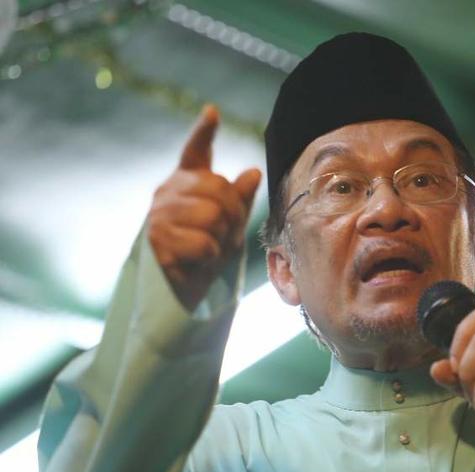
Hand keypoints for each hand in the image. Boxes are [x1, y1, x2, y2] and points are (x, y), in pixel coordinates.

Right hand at [147, 105, 260, 309]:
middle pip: (220, 190)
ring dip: (219, 241)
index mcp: (186, 182)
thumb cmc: (205, 253)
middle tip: (220, 237)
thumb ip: (239, 199)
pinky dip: (208, 259)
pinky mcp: (156, 240)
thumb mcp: (229, 224)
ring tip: (206, 250)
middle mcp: (167, 192)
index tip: (213, 113)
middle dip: (232, 218)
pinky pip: (204, 244)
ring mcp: (158, 214)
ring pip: (213, 218)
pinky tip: (195, 261)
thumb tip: (252, 173)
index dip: (204, 131)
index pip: (195, 151)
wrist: (181, 290)